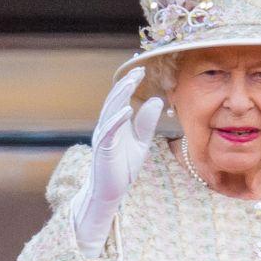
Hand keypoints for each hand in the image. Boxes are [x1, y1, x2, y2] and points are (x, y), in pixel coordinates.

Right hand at [70, 67, 162, 256]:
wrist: (110, 191)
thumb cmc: (123, 166)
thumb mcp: (141, 142)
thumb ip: (146, 123)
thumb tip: (156, 100)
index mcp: (116, 123)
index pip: (122, 98)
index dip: (130, 83)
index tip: (142, 69)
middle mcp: (107, 126)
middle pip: (115, 99)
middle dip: (125, 83)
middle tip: (138, 69)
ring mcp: (103, 136)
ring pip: (110, 110)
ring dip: (120, 95)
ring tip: (131, 81)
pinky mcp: (103, 149)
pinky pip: (110, 131)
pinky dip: (117, 119)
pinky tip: (127, 109)